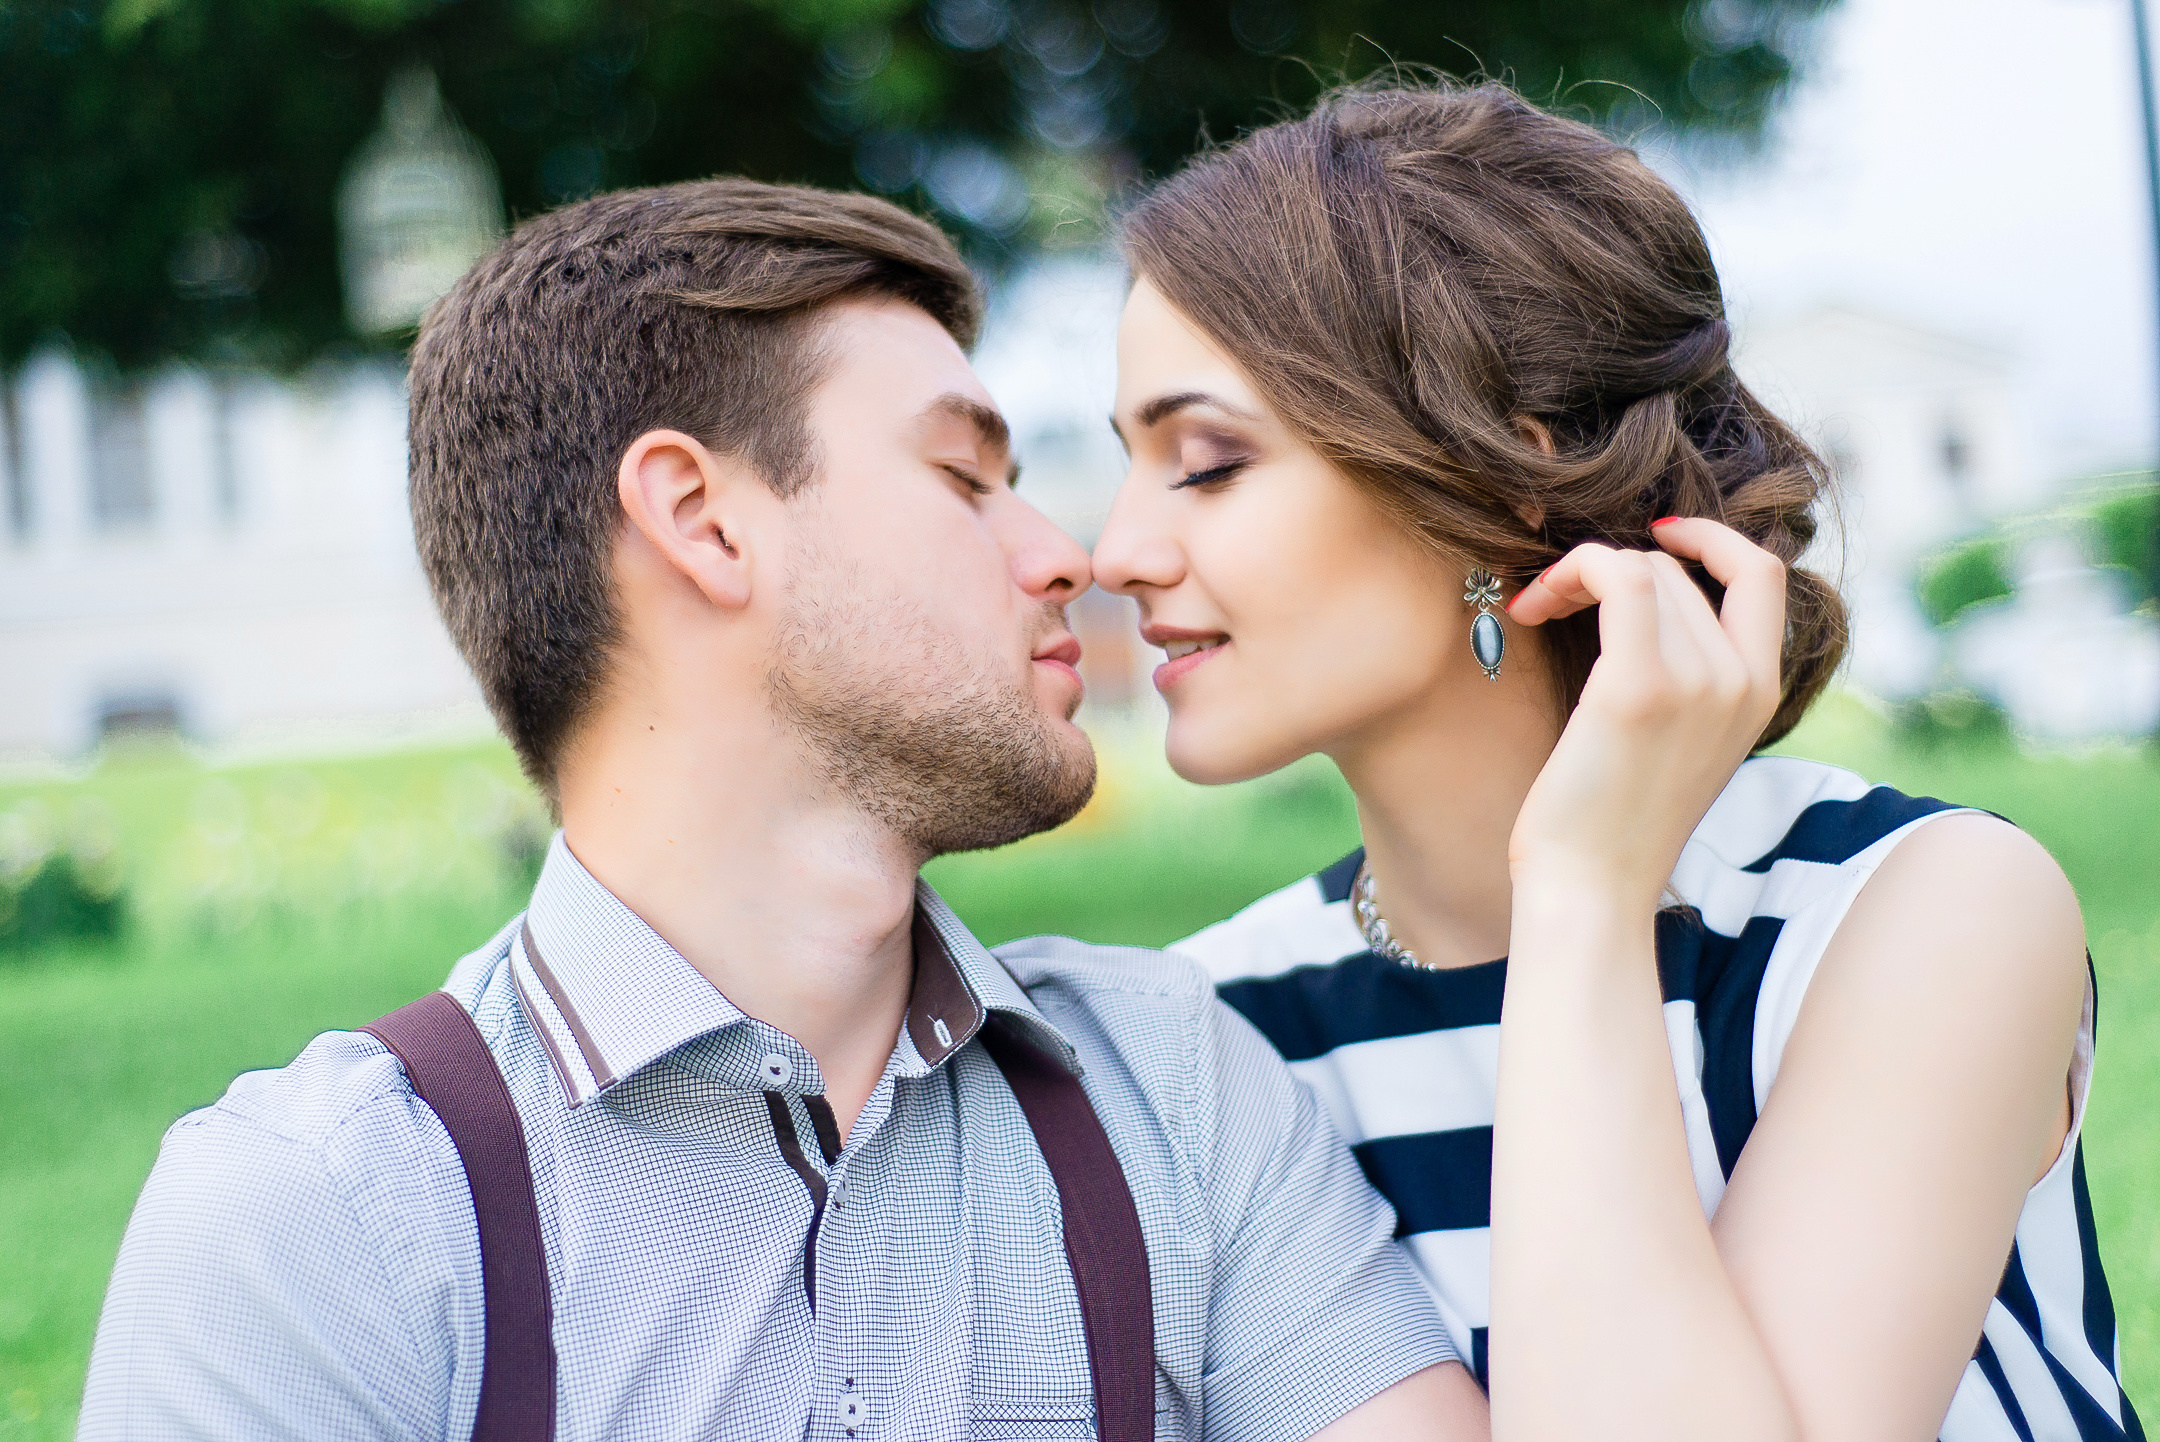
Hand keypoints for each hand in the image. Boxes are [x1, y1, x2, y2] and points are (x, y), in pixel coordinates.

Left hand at [1502, 518, 1786, 907]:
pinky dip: (1572, 571)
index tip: (1650, 538)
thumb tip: (1644, 604)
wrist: (1591, 890)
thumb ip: (1687, 677)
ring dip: (1576, 573)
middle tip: (1549, 601)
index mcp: (1762, 695)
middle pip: (1676, 571)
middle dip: (1606, 570)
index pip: (1762, 574)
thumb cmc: (1611, 824)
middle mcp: (1743, 683)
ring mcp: (1700, 683)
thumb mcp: (1677, 742)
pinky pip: (1618, 576)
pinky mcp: (1641, 688)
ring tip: (1535, 610)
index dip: (1707, 537)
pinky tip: (1533, 606)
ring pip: (1642, 570)